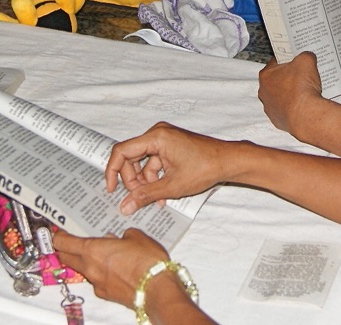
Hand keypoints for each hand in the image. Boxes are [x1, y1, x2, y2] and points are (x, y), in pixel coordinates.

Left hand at [53, 229, 168, 309]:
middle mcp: (90, 268)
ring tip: (101, 253)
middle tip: (72, 240)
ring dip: (85, 261)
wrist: (157, 290)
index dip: (58, 236)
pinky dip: (100, 273)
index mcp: (92, 250)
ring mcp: (97, 284)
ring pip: (83, 270)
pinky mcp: (106, 294)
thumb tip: (121, 237)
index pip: (63, 243)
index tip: (59, 231)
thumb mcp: (137, 236)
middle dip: (66, 249)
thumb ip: (124, 234)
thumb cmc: (147, 261)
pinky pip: (97, 280)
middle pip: (66, 258)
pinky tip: (115, 268)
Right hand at [105, 122, 232, 213]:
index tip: (112, 189)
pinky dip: (156, 177)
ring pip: (143, 162)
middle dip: (133, 180)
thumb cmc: (205, 167)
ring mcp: (165, 138)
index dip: (113, 171)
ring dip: (146, 182)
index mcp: (156, 137)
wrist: (228, 161)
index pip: (122, 151)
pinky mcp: (171, 145)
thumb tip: (125, 206)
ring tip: (156, 200)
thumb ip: (145, 195)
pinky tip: (163, 194)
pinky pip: (154, 161)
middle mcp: (158, 133)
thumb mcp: (172, 186)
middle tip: (138, 198)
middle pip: (131, 158)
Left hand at [258, 52, 324, 134]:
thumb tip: (308, 57)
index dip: (288, 59)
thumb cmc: (301, 88)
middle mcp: (264, 92)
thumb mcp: (306, 60)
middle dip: (290, 77)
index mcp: (266, 75)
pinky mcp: (278, 120)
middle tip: (304, 75)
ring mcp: (270, 108)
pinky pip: (287, 110)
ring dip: (292, 94)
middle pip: (278, 80)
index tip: (296, 59)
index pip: (276, 62)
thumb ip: (305, 56)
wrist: (306, 114)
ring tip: (307, 91)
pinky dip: (295, 108)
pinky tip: (305, 104)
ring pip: (282, 97)